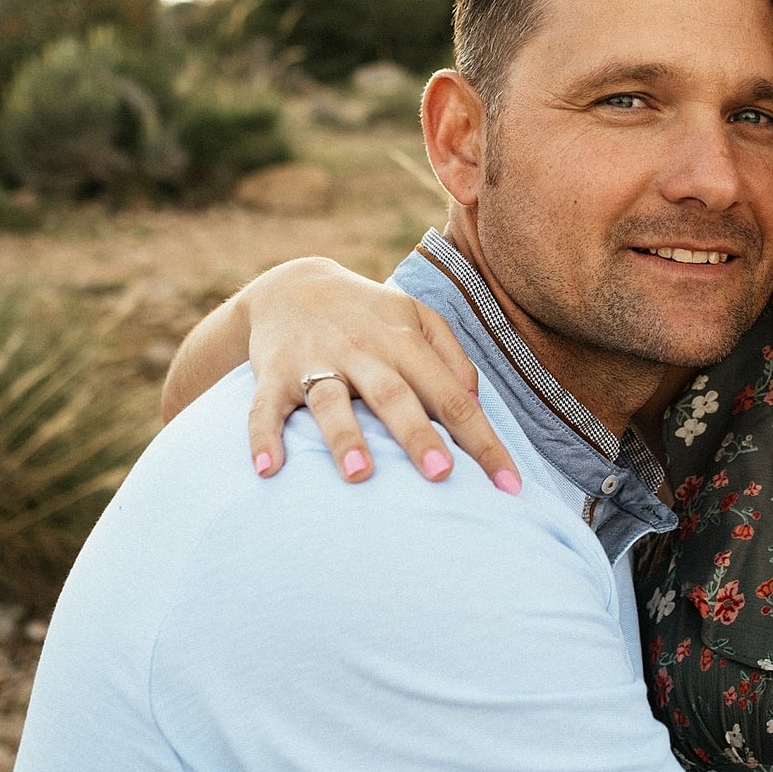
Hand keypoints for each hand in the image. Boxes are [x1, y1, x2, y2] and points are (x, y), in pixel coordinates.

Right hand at [239, 257, 520, 492]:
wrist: (293, 285)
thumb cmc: (370, 314)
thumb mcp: (417, 320)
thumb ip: (451, 357)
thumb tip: (475, 404)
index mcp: (405, 343)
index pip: (452, 396)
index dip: (482, 440)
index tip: (509, 486)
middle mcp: (364, 351)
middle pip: (395, 396)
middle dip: (418, 436)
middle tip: (442, 475)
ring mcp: (317, 363)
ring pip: (331, 402)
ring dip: (345, 438)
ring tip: (360, 475)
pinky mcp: (273, 375)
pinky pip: (264, 408)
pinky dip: (263, 437)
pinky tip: (269, 469)